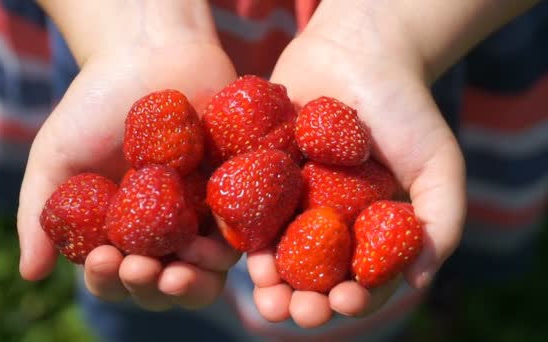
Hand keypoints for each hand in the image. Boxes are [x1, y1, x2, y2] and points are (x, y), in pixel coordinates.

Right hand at [16, 39, 240, 309]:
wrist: (147, 56)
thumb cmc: (94, 106)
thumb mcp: (55, 159)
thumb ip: (40, 214)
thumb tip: (29, 275)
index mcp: (120, 231)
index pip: (115, 276)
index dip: (110, 281)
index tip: (106, 260)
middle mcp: (162, 231)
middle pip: (164, 284)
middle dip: (152, 289)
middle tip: (144, 271)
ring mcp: (200, 215)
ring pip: (206, 271)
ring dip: (192, 282)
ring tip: (179, 269)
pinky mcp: (235, 194)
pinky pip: (239, 233)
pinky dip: (226, 248)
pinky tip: (210, 243)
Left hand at [248, 6, 465, 326]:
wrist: (358, 53)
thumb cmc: (406, 108)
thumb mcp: (438, 165)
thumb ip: (439, 222)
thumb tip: (420, 282)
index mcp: (368, 230)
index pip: (361, 278)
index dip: (355, 297)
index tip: (345, 302)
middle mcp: (328, 223)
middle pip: (314, 276)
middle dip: (304, 300)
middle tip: (295, 313)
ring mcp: (292, 202)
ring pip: (278, 253)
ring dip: (269, 280)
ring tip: (265, 294)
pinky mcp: (260, 177)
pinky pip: (249, 212)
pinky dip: (245, 236)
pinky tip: (243, 253)